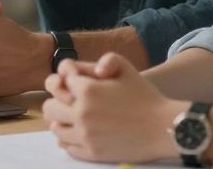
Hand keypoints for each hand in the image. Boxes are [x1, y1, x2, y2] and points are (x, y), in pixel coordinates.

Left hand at [42, 53, 181, 162]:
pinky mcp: (91, 152)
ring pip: (55, 128)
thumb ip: (104, 60)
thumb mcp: (127, 68)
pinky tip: (81, 133)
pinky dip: (69, 139)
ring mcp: (85, 135)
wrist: (163, 128)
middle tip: (70, 101)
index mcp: (87, 90)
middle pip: (49, 106)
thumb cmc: (145, 96)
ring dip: (62, 120)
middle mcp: (81, 113)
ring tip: (75, 117)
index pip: (59, 80)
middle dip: (58, 100)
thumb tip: (87, 70)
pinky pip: (66, 147)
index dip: (69, 79)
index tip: (79, 82)